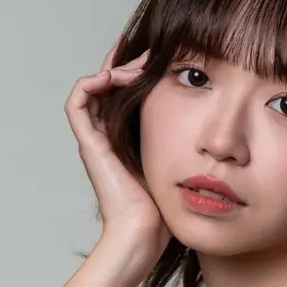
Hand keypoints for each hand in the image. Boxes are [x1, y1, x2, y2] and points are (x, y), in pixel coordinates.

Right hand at [64, 40, 169, 276]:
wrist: (144, 231)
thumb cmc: (163, 208)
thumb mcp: (178, 161)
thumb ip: (183, 139)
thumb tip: (209, 117)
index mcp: (125, 139)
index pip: (124, 94)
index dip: (135, 70)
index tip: (158, 56)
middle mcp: (107, 136)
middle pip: (107, 86)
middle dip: (126, 65)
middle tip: (150, 55)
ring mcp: (95, 140)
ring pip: (91, 88)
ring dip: (111, 71)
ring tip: (136, 68)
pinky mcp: (89, 145)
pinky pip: (77, 102)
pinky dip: (91, 83)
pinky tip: (117, 78)